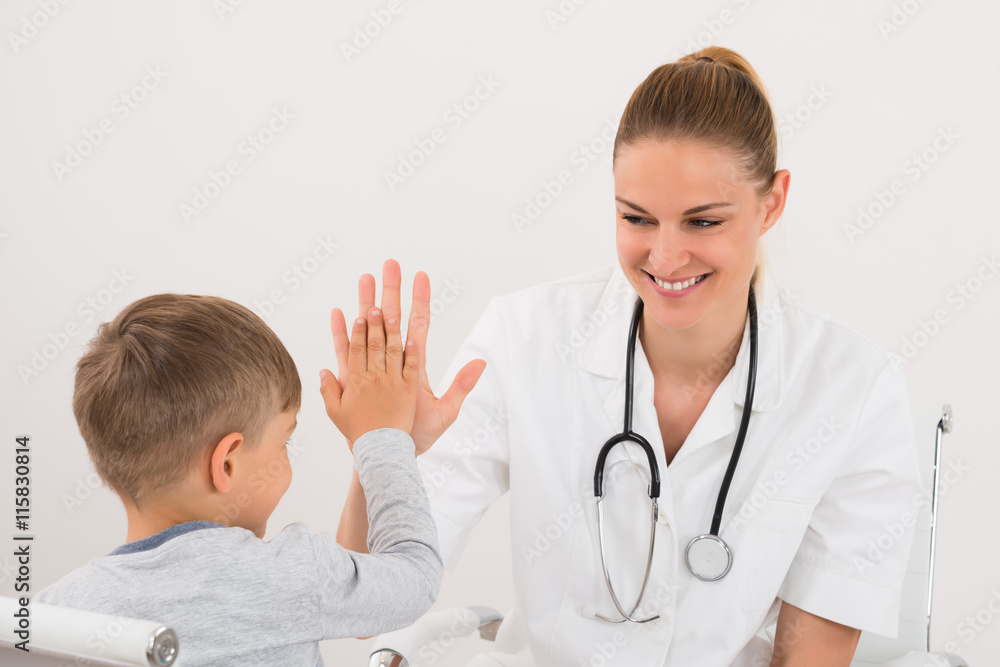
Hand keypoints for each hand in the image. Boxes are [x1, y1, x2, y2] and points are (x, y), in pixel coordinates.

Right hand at [319, 305, 417, 447]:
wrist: (379, 451)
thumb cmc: (356, 433)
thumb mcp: (335, 413)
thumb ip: (328, 390)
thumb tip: (323, 370)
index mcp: (356, 381)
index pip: (356, 349)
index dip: (357, 331)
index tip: (359, 316)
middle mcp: (374, 377)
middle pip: (374, 343)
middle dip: (374, 322)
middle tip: (375, 305)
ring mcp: (393, 382)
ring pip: (391, 351)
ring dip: (392, 331)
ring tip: (391, 314)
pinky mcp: (409, 391)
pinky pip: (411, 367)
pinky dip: (411, 353)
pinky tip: (411, 340)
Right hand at [328, 259, 486, 453]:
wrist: (392, 454)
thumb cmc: (419, 434)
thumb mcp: (446, 412)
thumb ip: (461, 386)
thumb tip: (482, 363)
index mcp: (414, 364)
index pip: (418, 324)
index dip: (420, 301)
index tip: (422, 276)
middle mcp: (393, 360)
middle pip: (392, 318)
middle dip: (391, 291)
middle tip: (390, 264)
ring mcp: (372, 366)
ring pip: (368, 327)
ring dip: (366, 302)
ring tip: (364, 278)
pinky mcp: (354, 379)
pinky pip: (346, 351)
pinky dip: (342, 333)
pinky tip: (340, 313)